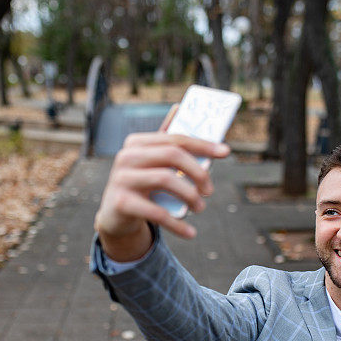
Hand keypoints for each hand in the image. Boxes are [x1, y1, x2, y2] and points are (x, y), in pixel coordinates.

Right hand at [94, 104, 230, 259]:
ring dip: (190, 196)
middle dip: (197, 172)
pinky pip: (156, 212)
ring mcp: (121, 179)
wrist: (115, 217)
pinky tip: (190, 233)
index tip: (226, 152)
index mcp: (137, 142)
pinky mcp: (120, 203)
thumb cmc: (141, 185)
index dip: (203, 144)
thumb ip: (167, 142)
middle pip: (172, 155)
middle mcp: (126, 156)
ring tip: (200, 207)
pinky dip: (177, 224)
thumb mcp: (153, 164)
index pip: (175, 138)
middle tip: (210, 190)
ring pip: (165, 180)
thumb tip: (179, 107)